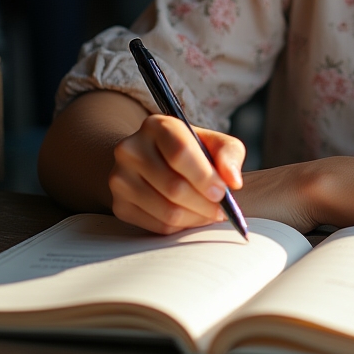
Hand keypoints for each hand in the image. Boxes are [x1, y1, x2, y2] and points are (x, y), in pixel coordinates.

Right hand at [109, 114, 244, 234]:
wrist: (155, 160)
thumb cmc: (192, 151)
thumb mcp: (215, 142)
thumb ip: (229, 154)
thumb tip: (233, 181)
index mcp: (156, 126)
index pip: (179, 153)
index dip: (204, 177)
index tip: (223, 192)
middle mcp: (131, 149)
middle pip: (173, 186)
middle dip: (204, 203)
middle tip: (222, 210)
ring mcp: (120, 178)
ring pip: (166, 210)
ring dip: (196, 218)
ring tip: (210, 214)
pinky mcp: (119, 205)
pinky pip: (157, 226)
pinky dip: (182, 227)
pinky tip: (192, 217)